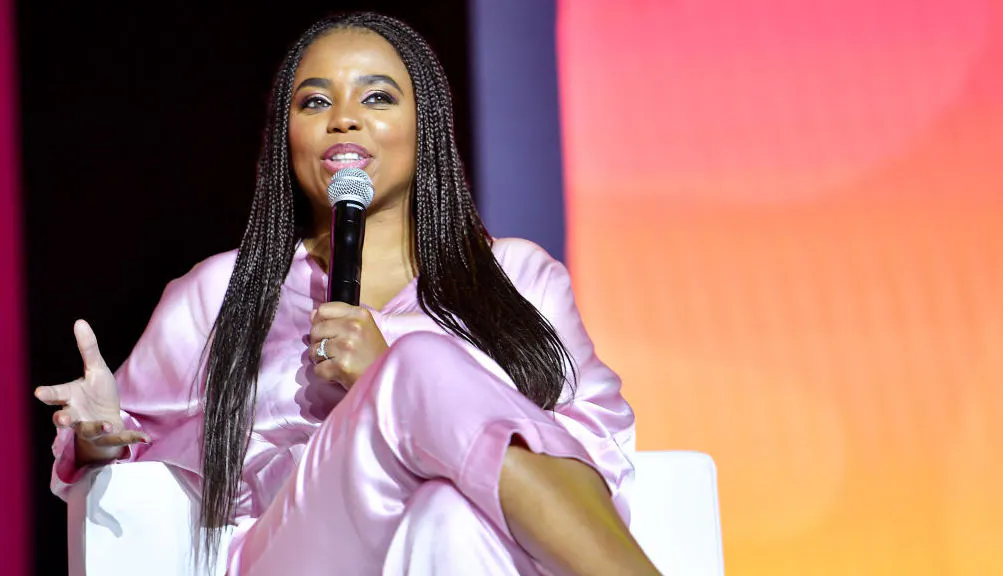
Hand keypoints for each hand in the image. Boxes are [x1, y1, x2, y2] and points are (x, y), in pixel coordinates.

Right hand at [34, 320, 148, 460]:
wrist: (108, 421)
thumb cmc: (97, 393)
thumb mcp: (96, 369)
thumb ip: (88, 349)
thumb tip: (80, 322)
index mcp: (70, 397)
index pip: (56, 394)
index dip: (48, 393)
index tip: (39, 392)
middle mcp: (75, 415)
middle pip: (64, 418)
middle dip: (62, 419)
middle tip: (62, 418)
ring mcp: (90, 428)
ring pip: (89, 430)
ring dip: (97, 427)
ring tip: (108, 425)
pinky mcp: (108, 438)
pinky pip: (119, 439)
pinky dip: (131, 438)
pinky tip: (146, 437)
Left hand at [309, 303, 387, 388]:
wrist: (386, 377)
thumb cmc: (372, 353)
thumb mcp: (362, 328)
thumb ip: (338, 319)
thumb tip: (312, 314)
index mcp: (359, 314)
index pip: (323, 310)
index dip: (320, 322)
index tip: (329, 332)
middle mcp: (354, 326)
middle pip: (315, 330)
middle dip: (319, 342)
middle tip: (334, 351)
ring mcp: (347, 346)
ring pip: (313, 350)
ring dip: (321, 359)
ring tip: (337, 362)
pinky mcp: (342, 365)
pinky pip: (318, 369)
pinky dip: (325, 374)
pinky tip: (338, 373)